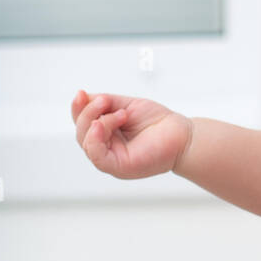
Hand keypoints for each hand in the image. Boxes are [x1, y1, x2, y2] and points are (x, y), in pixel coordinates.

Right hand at [71, 89, 191, 179]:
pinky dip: (94, 139)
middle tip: (105, 101)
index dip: (78, 108)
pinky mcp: (118, 167)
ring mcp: (111, 159)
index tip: (81, 94)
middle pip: (81, 132)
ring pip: (86, 142)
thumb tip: (83, 97)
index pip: (83, 122)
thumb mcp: (126, 105)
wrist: (182, 135)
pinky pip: (97, 155)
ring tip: (120, 114)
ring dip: (97, 122)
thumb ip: (104, 103)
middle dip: (87, 113)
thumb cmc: (158, 122)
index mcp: (106, 134)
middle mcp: (106, 148)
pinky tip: (101, 125)